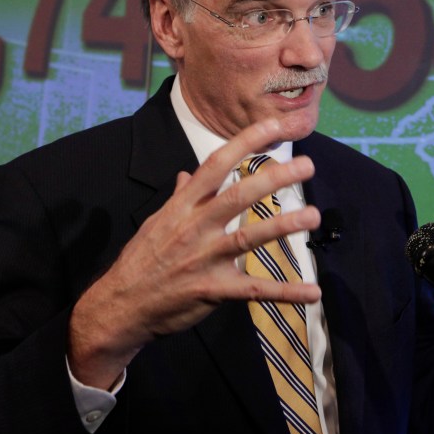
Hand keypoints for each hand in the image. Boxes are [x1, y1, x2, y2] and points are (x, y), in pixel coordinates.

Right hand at [67, 119, 321, 388]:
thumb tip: (188, 174)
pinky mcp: (213, 290)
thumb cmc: (140, 261)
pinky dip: (285, 292)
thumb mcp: (156, 222)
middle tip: (307, 165)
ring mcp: (204, 259)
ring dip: (284, 226)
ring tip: (313, 215)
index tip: (274, 127)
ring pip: (249, 238)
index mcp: (182, 207)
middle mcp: (195, 227)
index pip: (216, 165)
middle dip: (274, 178)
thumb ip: (179, 197)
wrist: (120, 306)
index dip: (245, 143)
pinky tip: (312, 292)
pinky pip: (254, 290)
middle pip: (238, 196)